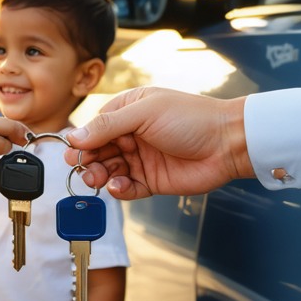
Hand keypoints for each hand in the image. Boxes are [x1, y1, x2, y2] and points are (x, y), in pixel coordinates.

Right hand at [63, 87, 253, 199]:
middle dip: (88, 160)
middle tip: (80, 168)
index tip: (72, 151)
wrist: (227, 144)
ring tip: (97, 179)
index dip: (83, 139)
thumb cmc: (191, 118)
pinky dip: (119, 189)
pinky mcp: (152, 180)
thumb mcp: (145, 114)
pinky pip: (127, 187)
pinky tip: (118, 187)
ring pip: (109, 170)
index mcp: (129, 110)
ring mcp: (142, 158)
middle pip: (99, 150)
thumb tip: (75, 136)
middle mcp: (132, 134)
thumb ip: (108, 125)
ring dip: (100, 175)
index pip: (96, 126)